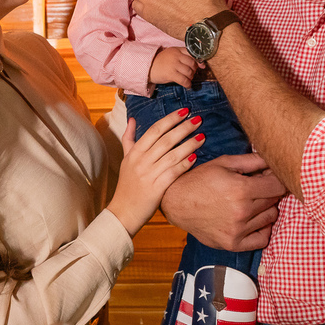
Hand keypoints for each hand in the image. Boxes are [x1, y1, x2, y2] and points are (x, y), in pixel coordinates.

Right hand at [107, 109, 203, 236]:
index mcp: (134, 152)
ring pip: (172, 155)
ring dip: (189, 144)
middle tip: (198, 119)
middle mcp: (141, 161)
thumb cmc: (127, 185)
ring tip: (202, 136)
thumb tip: (132, 119)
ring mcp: (149, 174)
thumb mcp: (125, 159)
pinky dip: (185, 164)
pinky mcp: (156, 188)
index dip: (170, 119)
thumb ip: (128, 138)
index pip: (154, 130)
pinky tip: (195, 157)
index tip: (184, 112)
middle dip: (183, 128)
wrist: (123, 212)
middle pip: (166, 139)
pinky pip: (173, 172)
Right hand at [149, 47, 197, 88]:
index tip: (202, 66)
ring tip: (188, 79)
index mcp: (176, 50)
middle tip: (191, 74)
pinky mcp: (171, 74)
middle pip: (192, 63)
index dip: (198, 60)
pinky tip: (188, 86)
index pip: (192, 53)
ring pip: (189, 72)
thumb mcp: (170, 54)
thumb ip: (181, 56)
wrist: (147, 67)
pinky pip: (184, 80)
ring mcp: (174, 65)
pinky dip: (188, 84)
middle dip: (194, 70)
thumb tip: (197, 64)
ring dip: (191, 77)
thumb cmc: (159, 62)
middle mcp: (176, 56)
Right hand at [160, 153, 286, 250]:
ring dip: (266, 208)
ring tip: (251, 202)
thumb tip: (275, 158)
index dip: (277, 179)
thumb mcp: (225, 163)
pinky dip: (262, 229)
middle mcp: (242, 212)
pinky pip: (262, 239)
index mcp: (241, 189)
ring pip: (271, 218)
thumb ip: (253, 160)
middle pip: (275, 201)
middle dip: (269, 192)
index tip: (270, 177)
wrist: (176, 202)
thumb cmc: (200, 179)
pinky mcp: (233, 244)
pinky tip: (253, 220)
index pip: (278, 186)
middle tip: (256, 187)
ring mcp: (238, 230)